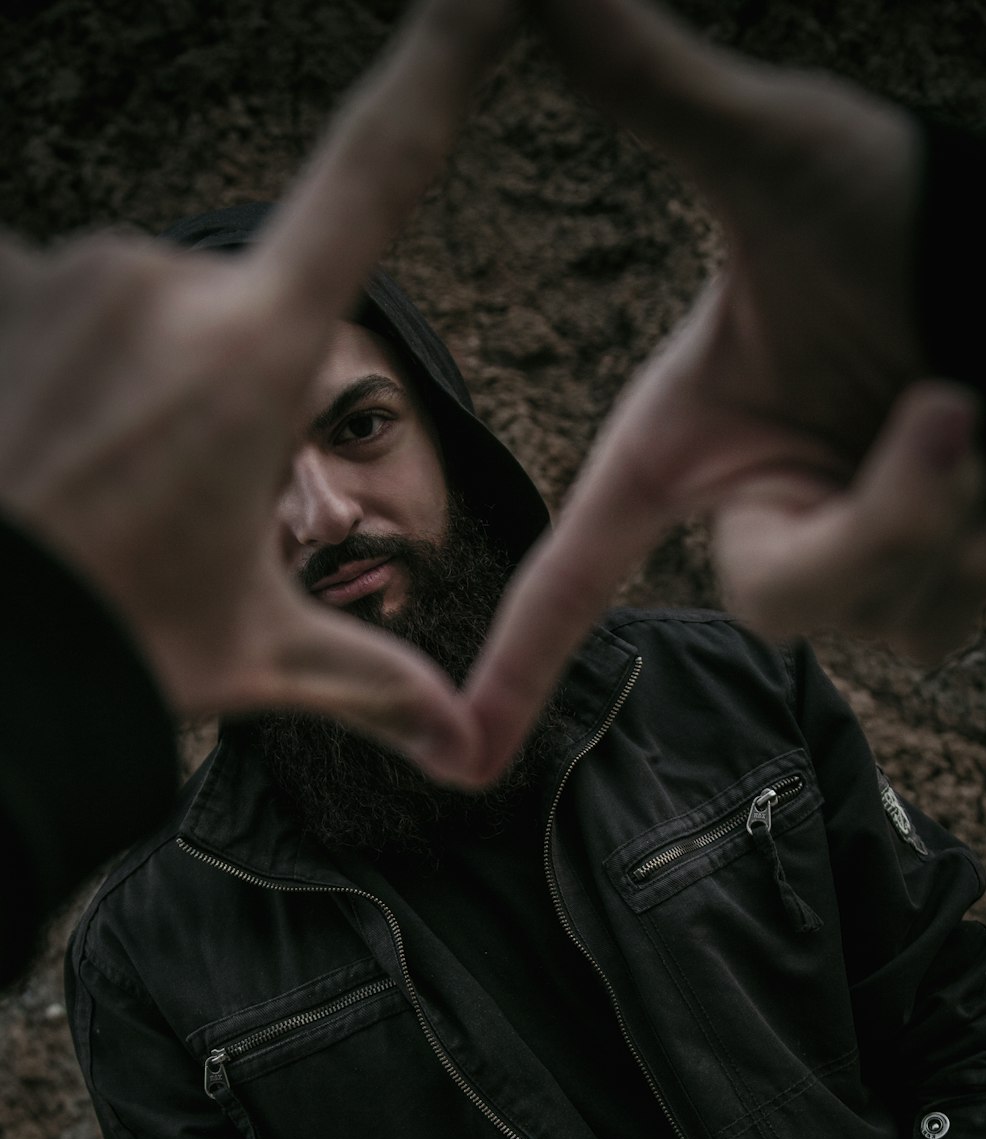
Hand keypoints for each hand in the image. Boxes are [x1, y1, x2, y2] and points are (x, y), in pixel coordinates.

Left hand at [0, 0, 514, 770]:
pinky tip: (28, 452)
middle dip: (194, 392)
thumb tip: (469, 751)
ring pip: (122, 309)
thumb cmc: (114, 652)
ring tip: (70, 493)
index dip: (441, 64)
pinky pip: (33, 299)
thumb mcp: (259, 657)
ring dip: (110, 383)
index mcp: (260, 354)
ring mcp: (61, 274)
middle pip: (216, 305)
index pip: (375, 174)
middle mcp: (165, 281)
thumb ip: (373, 680)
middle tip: (144, 508)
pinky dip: (35, 365)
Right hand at [462, 0, 985, 784]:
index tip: (466, 757)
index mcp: (685, 447)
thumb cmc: (895, 205)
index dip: (520, 665)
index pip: (578, 571)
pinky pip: (947, 618)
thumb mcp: (772, 153)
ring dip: (951, 514)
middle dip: (879, 521)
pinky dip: (985, 543)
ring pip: (883, 617)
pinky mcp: (929, 583)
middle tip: (948, 411)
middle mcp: (759, 514)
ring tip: (974, 406)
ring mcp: (847, 559)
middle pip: (783, 602)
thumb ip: (647, 84)